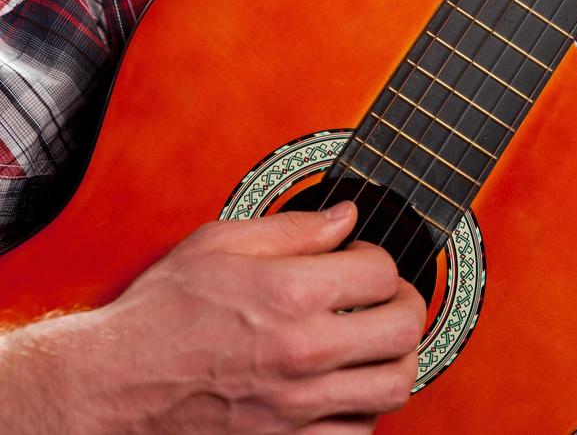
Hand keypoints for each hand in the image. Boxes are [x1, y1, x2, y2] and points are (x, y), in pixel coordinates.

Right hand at [0, 202, 425, 433]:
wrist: (118, 386)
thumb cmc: (161, 312)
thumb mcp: (218, 243)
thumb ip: (291, 228)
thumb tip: (344, 216)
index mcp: (288, 293)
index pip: (380, 272)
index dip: (378, 255)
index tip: (361, 256)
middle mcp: (303, 352)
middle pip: (403, 330)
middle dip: (404, 303)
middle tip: (386, 295)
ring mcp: (300, 406)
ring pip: (394, 385)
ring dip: (396, 356)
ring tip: (374, 338)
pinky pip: (360, 432)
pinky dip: (365, 405)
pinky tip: (345, 383)